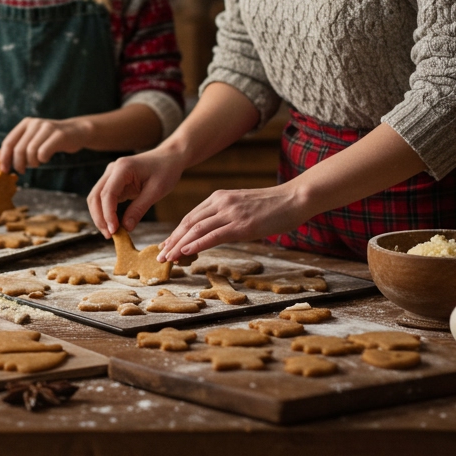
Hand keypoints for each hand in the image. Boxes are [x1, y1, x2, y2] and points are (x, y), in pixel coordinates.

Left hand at [0, 117, 87, 174]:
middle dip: (18, 164)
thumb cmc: (50, 140)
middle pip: (18, 149)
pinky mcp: (58, 135)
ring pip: (30, 152)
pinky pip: (44, 152)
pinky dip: (43, 160)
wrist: (76, 132)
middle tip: (21, 171)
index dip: (4, 158)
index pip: (8, 142)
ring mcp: (47, 128)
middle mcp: (35, 123)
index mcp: (25, 124)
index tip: (3, 170)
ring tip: (37, 163)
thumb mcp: (29, 142)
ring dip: (32, 163)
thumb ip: (10, 150)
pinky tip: (46, 158)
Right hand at [86, 149, 184, 236]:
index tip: (114, 231)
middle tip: (109, 235)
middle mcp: (112, 170)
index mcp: (122, 168)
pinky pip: (104, 198)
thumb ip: (139, 209)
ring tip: (110, 232)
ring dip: (100, 216)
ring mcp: (111, 175)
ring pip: (96, 198)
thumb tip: (126, 228)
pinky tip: (113, 224)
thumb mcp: (156, 191)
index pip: (108, 194)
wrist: (169, 157)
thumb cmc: (166, 170)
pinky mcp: (114, 181)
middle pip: (96, 196)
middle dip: (100, 217)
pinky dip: (105, 211)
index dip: (108, 214)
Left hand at [156, 183, 308, 261]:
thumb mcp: (242, 207)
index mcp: (219, 198)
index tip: (166, 245)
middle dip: (172, 240)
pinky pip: (214, 235)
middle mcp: (221, 203)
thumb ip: (226, 216)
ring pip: (197, 230)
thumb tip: (214, 233)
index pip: (191, 217)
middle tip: (160, 255)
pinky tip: (185, 251)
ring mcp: (231, 213)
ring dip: (179, 245)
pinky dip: (197, 244)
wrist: (294, 198)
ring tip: (167, 257)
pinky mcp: (242, 225)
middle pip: (189, 223)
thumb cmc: (272, 206)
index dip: (176, 233)